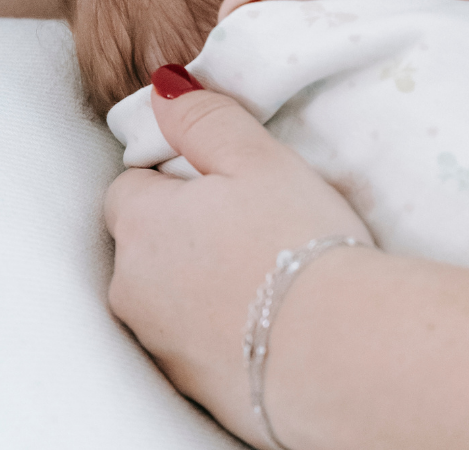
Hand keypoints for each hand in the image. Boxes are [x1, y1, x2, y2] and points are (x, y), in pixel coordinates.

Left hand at [104, 82, 372, 444]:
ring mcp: (159, 340)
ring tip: (271, 267)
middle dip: (188, 227)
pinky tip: (271, 313)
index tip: (229, 182)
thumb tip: (164, 88)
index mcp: (143, 224)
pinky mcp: (190, 381)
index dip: (178, 176)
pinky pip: (195, 334)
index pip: (131, 185)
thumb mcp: (259, 159)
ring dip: (203, 274)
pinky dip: (221, 319)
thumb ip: (205, 119)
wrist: (336, 350)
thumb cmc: (298, 242)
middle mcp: (133, 287)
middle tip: (257, 219)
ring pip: (169, 289)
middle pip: (147, 240)